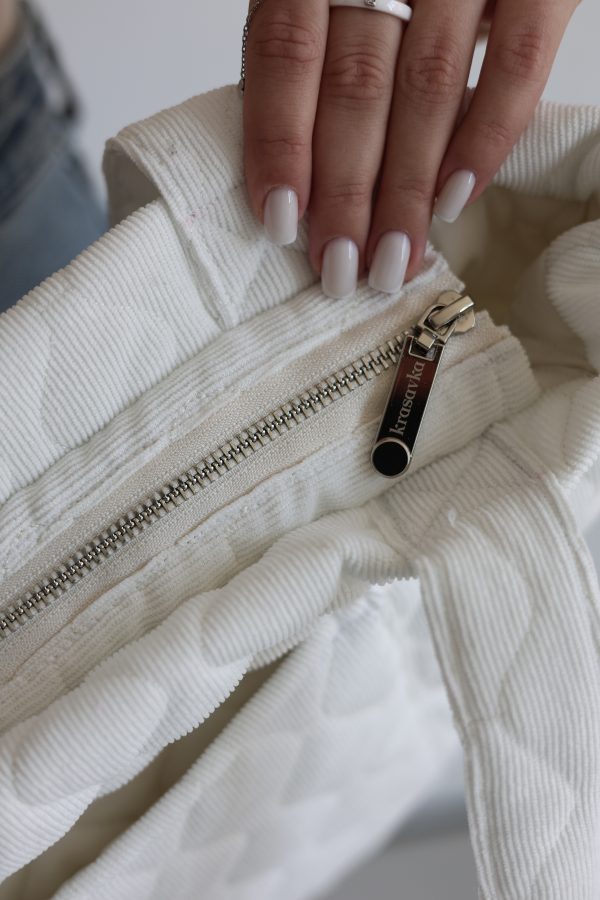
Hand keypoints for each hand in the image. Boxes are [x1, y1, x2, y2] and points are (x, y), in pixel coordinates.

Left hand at [241, 0, 577, 297]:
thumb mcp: (334, 3)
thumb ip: (316, 64)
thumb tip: (298, 176)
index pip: (285, 52)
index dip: (281, 141)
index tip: (282, 223)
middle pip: (356, 87)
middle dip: (346, 191)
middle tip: (340, 267)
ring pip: (427, 90)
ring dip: (406, 188)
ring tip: (392, 260)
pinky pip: (513, 66)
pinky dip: (483, 141)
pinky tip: (452, 202)